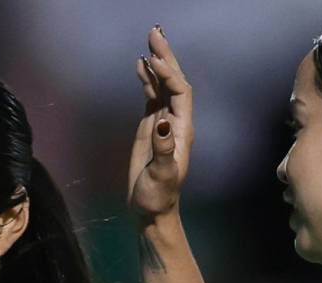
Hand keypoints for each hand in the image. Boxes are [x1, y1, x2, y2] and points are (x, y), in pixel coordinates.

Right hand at [127, 25, 193, 222]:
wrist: (151, 209)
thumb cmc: (158, 195)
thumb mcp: (162, 174)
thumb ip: (163, 148)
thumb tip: (162, 121)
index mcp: (182, 129)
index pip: (179, 93)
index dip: (169, 75)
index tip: (153, 60)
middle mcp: (176, 120)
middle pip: (174, 81)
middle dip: (166, 57)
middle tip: (155, 32)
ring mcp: (164, 121)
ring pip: (163, 85)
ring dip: (157, 62)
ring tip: (149, 39)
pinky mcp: (151, 126)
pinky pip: (151, 96)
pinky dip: (146, 79)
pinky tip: (139, 65)